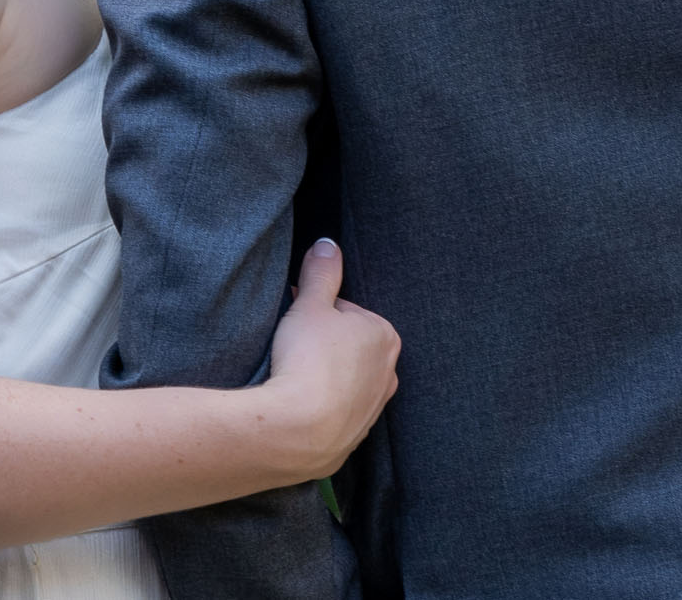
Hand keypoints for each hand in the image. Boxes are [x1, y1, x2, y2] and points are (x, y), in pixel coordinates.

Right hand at [258, 239, 401, 481]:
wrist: (298, 431)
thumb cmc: (307, 360)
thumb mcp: (310, 304)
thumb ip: (321, 272)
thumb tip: (327, 244)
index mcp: (383, 334)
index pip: (344, 312)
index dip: (314, 313)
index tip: (295, 322)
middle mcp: (388, 372)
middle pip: (347, 347)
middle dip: (322, 345)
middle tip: (292, 350)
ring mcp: (373, 409)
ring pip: (343, 381)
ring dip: (322, 377)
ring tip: (293, 380)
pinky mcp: (354, 438)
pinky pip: (336, 413)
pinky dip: (320, 408)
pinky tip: (299, 407)